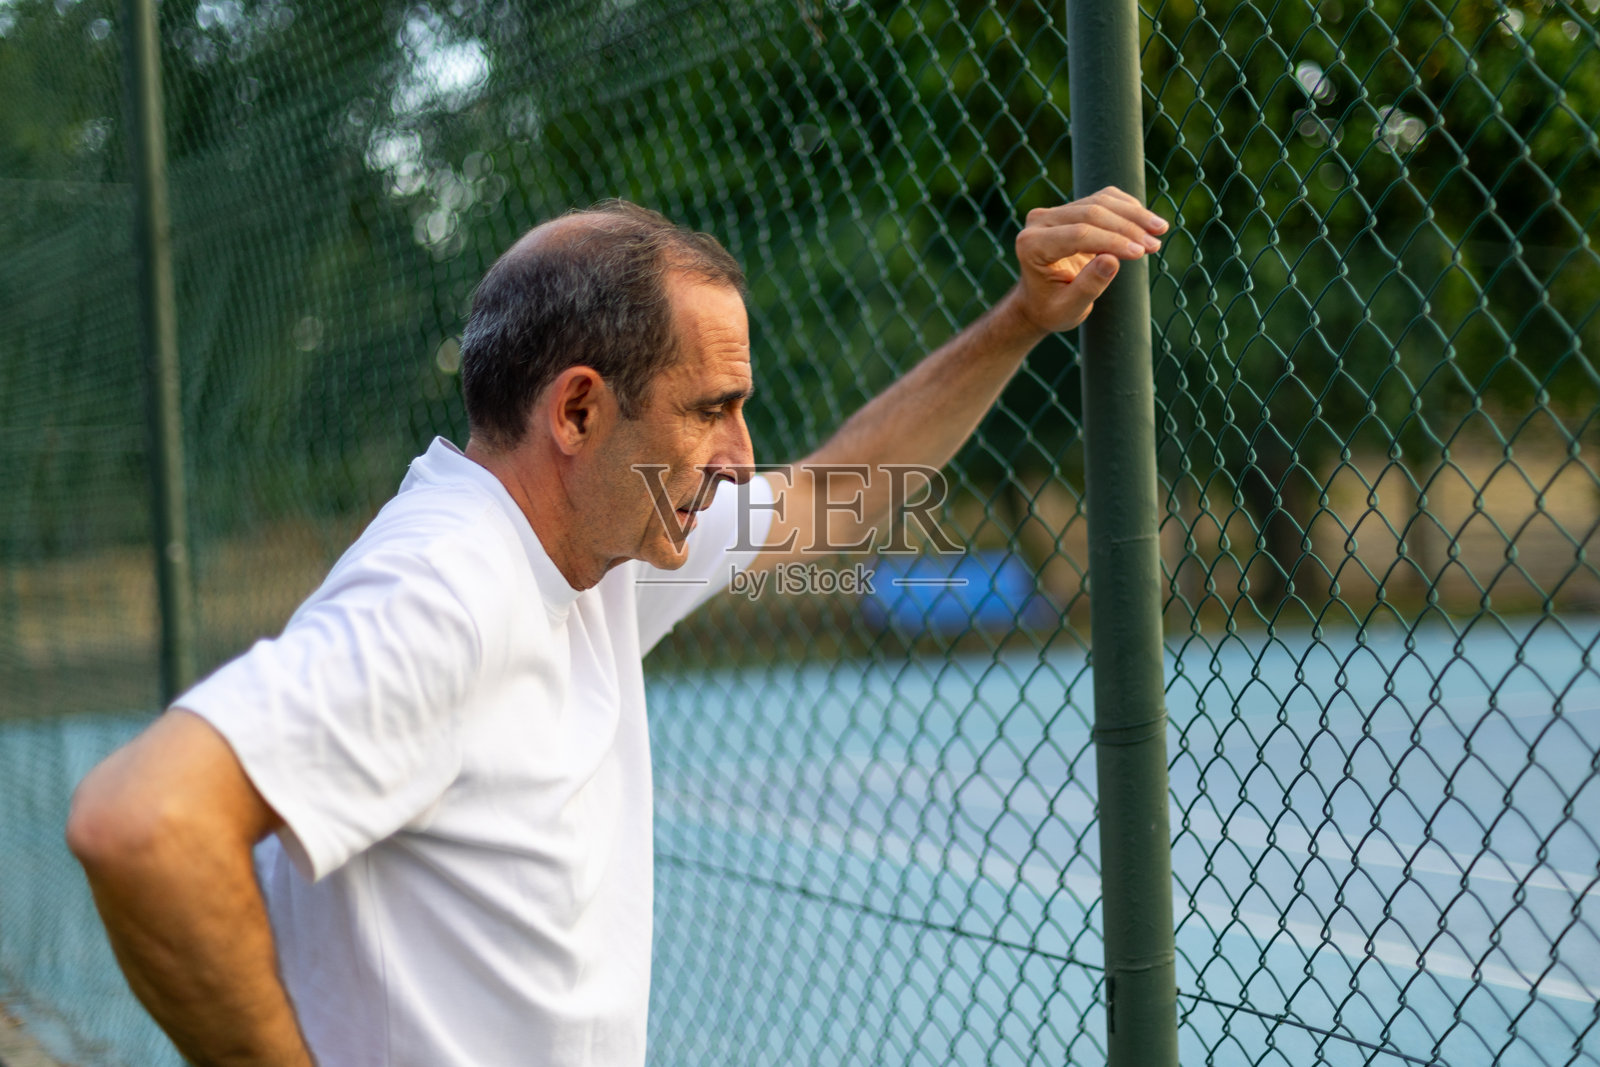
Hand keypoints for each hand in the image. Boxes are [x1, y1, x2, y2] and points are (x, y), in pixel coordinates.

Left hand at [1010, 186, 1167, 333]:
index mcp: (1032, 245)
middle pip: (1091, 213)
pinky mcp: (1071, 207)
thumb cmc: (1053, 308)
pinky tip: (1147, 223)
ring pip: (1101, 201)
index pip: (1078, 233)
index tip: (1141, 252)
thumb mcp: (1069, 308)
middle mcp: (1039, 221)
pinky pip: (1104, 198)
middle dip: (1127, 227)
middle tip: (1155, 244)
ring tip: (1160, 230)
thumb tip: (1112, 260)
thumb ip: (1088, 286)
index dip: (1113, 241)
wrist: (1040, 301)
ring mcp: (1054, 211)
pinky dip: (1128, 208)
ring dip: (1134, 215)